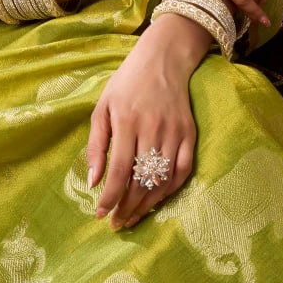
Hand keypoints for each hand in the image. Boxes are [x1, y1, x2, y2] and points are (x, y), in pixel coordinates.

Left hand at [86, 14, 209, 230]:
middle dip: (127, 207)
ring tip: (133, 217)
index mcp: (127, 121)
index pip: (119, 170)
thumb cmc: (126, 83)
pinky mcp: (190, 133)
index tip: (101, 214)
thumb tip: (93, 180)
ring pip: (162, 179)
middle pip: (141, 180)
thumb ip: (96, 144)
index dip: (110, 197)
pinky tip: (156, 199)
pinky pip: (183, 170)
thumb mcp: (102, 107)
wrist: (163, 59)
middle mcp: (152, 128)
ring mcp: (174, 132)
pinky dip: (170, 189)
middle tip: (117, 223)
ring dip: (147, 204)